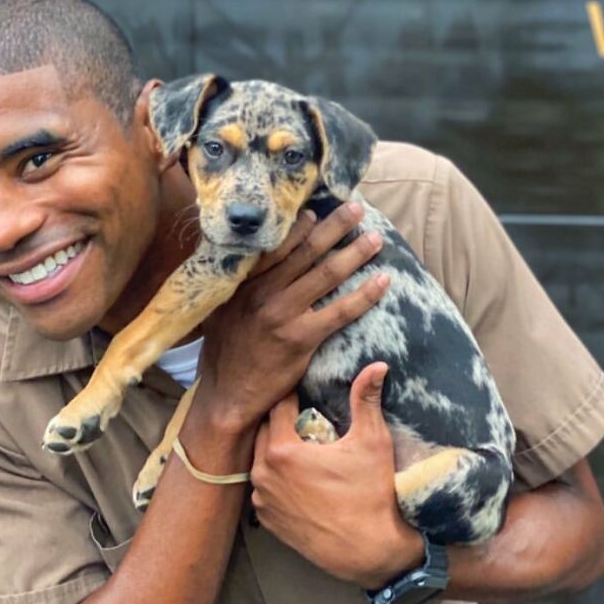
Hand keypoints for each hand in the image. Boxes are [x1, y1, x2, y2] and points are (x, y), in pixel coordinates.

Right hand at [193, 203, 388, 433]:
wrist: (228, 394)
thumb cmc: (226, 351)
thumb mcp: (220, 309)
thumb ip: (236, 283)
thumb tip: (249, 256)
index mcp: (243, 282)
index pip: (276, 244)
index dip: (301, 225)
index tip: (319, 209)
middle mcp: (262, 292)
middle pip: (307, 251)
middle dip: (336, 227)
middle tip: (357, 209)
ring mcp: (282, 314)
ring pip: (327, 274)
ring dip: (356, 253)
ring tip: (376, 238)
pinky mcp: (300, 338)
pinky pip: (341, 311)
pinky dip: (365, 294)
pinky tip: (383, 281)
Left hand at [250, 363, 424, 587]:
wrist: (369, 553)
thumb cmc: (371, 496)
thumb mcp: (371, 442)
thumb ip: (366, 400)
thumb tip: (377, 365)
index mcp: (281, 451)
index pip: (278, 408)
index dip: (293, 396)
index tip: (304, 389)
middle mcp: (263, 474)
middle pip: (264, 433)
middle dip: (281, 422)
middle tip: (304, 416)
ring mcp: (263, 500)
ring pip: (261, 461)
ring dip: (276, 450)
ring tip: (300, 444)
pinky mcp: (268, 521)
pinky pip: (264, 488)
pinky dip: (276, 478)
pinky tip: (297, 477)